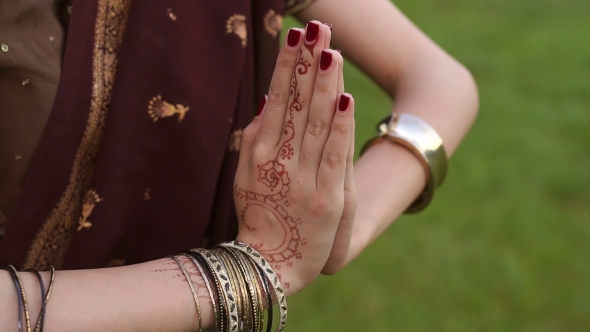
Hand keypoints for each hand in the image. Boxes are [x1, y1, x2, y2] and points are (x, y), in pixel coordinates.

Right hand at [233, 21, 353, 295]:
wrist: (269, 264)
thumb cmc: (257, 217)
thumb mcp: (244, 177)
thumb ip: (253, 140)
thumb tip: (267, 102)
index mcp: (260, 153)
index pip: (278, 100)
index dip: (287, 67)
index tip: (295, 37)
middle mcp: (280, 161)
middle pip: (297, 105)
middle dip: (307, 65)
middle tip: (317, 29)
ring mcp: (303, 179)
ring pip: (315, 125)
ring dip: (324, 86)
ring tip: (330, 51)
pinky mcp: (326, 199)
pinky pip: (332, 157)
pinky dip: (338, 129)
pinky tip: (344, 100)